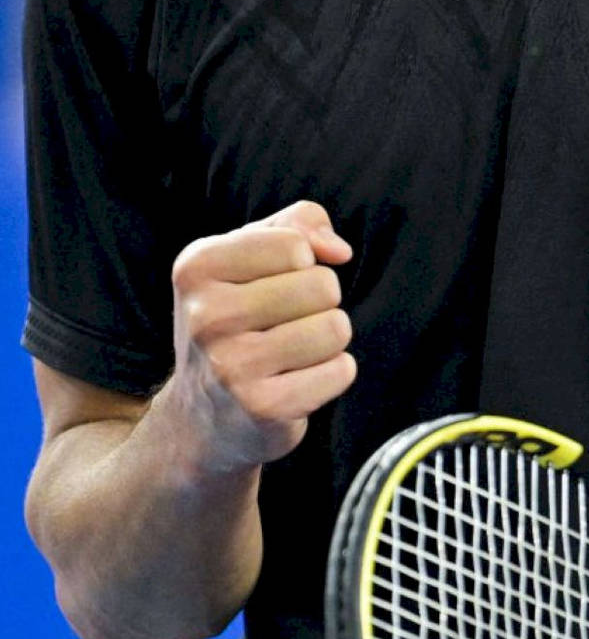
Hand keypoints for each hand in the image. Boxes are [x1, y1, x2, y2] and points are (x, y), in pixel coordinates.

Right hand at [168, 199, 356, 474]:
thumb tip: (339, 251)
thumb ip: (298, 223)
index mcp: (196, 267)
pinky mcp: (263, 407)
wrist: (203, 415)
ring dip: (328, 339)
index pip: (295, 244)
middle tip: (285, 323)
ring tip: (293, 352)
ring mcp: (231, 366)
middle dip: (319, 302)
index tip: (275, 283)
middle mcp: (206, 315)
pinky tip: (298, 381)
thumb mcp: (250, 255)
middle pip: (322, 285)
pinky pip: (341, 371)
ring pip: (335, 328)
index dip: (303, 262)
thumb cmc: (238, 318)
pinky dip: (332, 374)